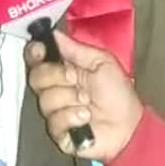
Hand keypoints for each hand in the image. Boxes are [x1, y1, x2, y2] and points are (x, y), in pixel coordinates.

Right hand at [24, 32, 142, 163]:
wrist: (129, 126)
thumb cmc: (118, 94)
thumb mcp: (102, 62)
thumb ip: (77, 48)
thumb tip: (54, 34)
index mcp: (62, 69)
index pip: (36, 58)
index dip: (34, 53)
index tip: (41, 50)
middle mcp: (54, 88)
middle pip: (36, 77)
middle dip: (57, 76)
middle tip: (76, 80)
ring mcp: (54, 110)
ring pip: (45, 99)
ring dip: (70, 99)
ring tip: (88, 103)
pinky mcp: (57, 131)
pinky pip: (53, 121)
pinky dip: (72, 117)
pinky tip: (86, 118)